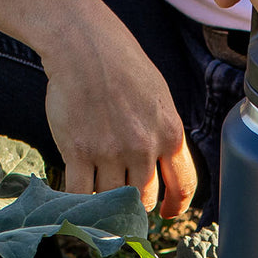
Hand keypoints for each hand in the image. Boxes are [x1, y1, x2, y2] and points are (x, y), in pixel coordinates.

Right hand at [40, 4, 196, 218]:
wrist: (82, 44)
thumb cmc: (121, 66)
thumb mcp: (159, 99)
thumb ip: (163, 135)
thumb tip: (163, 170)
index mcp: (169, 133)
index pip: (182, 186)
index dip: (175, 206)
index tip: (166, 214)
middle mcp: (143, 147)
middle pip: (143, 198)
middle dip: (134, 200)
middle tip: (120, 191)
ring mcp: (109, 151)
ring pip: (111, 197)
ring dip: (104, 198)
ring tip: (95, 185)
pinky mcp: (78, 151)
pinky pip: (80, 193)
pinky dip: (77, 200)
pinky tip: (75, 195)